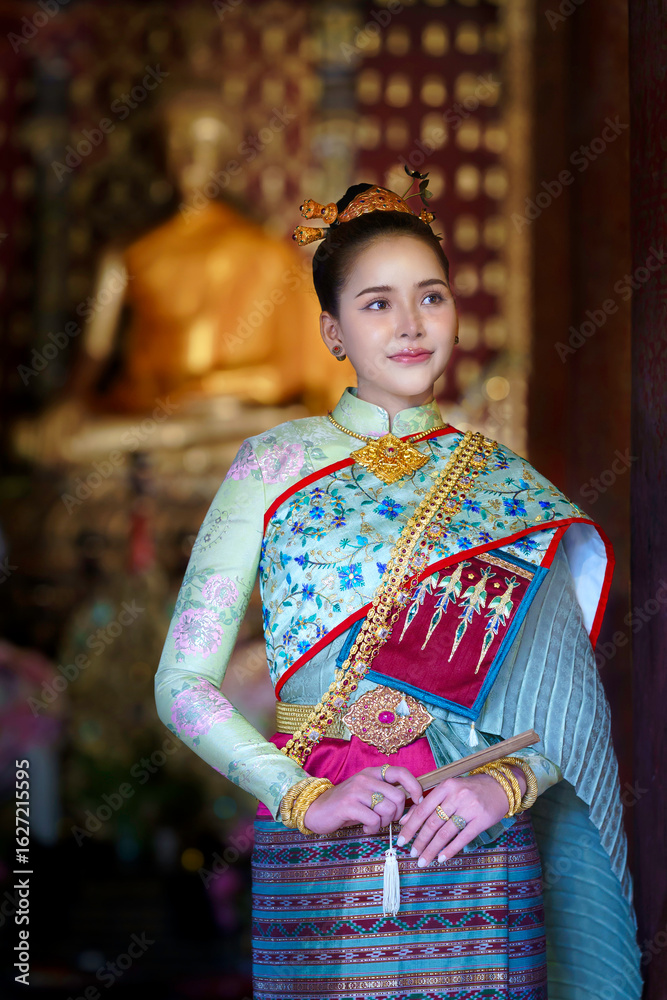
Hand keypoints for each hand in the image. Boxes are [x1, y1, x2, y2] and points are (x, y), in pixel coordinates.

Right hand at [302, 765, 423, 835]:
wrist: (316, 809)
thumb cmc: (346, 804)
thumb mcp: (366, 793)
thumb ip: (385, 793)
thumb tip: (412, 801)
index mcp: (372, 773)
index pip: (401, 772)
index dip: (415, 786)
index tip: (418, 801)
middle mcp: (365, 778)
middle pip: (399, 796)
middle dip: (398, 813)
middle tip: (386, 819)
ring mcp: (356, 790)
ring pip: (388, 809)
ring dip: (384, 822)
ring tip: (373, 823)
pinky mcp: (348, 805)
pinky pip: (373, 820)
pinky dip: (372, 828)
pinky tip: (364, 827)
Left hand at [396, 764, 526, 866]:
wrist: (501, 786)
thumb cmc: (470, 789)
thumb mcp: (449, 790)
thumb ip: (428, 802)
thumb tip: (406, 820)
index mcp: (446, 786)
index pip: (423, 809)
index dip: (410, 826)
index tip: (401, 840)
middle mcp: (457, 796)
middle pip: (433, 823)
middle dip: (420, 841)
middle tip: (412, 854)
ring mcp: (470, 808)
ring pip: (445, 833)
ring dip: (432, 849)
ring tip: (423, 860)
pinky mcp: (482, 820)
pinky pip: (463, 838)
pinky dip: (450, 850)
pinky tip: (442, 858)